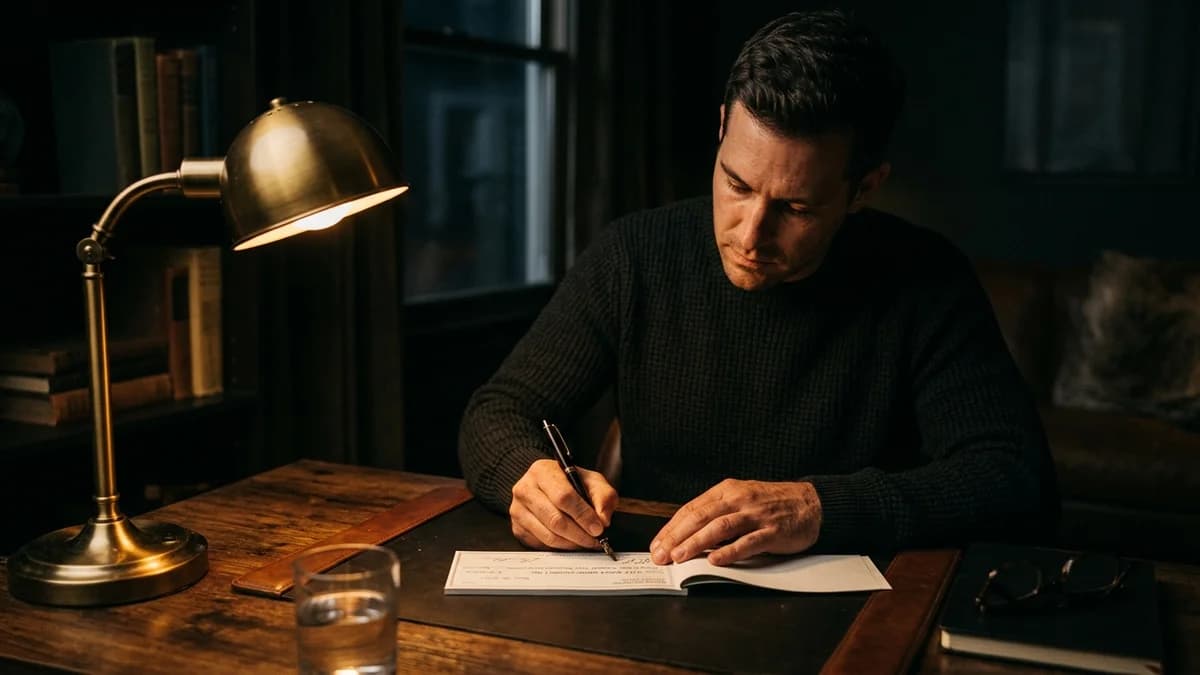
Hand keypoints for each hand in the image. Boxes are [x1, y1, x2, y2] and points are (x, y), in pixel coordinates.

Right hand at [510, 458, 618, 550]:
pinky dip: (560, 548)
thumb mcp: (592, 481)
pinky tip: (571, 542)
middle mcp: (525, 489)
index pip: (563, 496)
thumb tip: (602, 520)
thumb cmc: (570, 484)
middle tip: (594, 540)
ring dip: (571, 544)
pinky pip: (541, 545)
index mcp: (542, 471)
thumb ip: (603, 496)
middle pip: (554, 519)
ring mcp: (518, 510)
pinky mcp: (517, 528)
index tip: (597, 528)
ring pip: (548, 536)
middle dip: (579, 534)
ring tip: (585, 542)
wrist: (547, 487)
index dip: (582, 515)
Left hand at [650, 479, 821, 565]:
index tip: (657, 544)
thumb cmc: (772, 504)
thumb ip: (716, 514)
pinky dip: (729, 551)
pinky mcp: (772, 531)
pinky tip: (715, 560)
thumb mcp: (741, 499)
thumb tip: (687, 535)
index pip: (692, 509)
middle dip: (677, 537)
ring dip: (696, 542)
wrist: (811, 503)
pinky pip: (747, 542)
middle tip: (661, 554)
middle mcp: (739, 499)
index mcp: (727, 490)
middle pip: (701, 517)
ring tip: (679, 556)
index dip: (672, 527)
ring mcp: (756, 515)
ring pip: (720, 527)